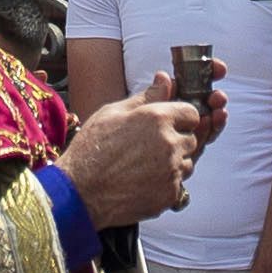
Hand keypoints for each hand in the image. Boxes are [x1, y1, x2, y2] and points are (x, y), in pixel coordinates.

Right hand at [56, 74, 203, 230]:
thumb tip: (165, 78)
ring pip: (187, 163)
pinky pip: (178, 184)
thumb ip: (145, 96)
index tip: (167, 124)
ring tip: (144, 166)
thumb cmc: (91, 150)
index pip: (192, 113)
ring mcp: (172, 171)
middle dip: (176, 141)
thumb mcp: (113, 113)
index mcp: (157, 118)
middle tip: (149, 147)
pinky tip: (143, 182)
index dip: (180, 118)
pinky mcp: (170, 194)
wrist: (80, 193)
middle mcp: (170, 143)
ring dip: (173, 162)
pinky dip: (165, 183)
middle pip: (191, 139)